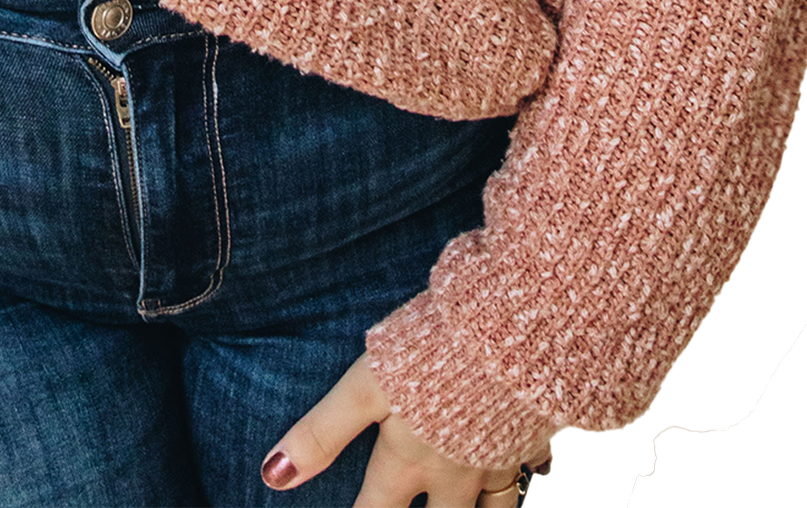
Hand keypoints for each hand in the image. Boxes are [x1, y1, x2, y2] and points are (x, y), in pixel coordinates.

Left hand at [260, 351, 552, 507]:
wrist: (520, 324)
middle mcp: (454, 471)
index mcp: (410, 460)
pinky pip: (529, 473)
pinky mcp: (533, 430)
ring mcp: (498, 455)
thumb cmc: (437, 348)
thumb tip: (273, 475)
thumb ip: (323, 431)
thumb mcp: (367, 384)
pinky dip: (521, 483)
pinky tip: (524, 474)